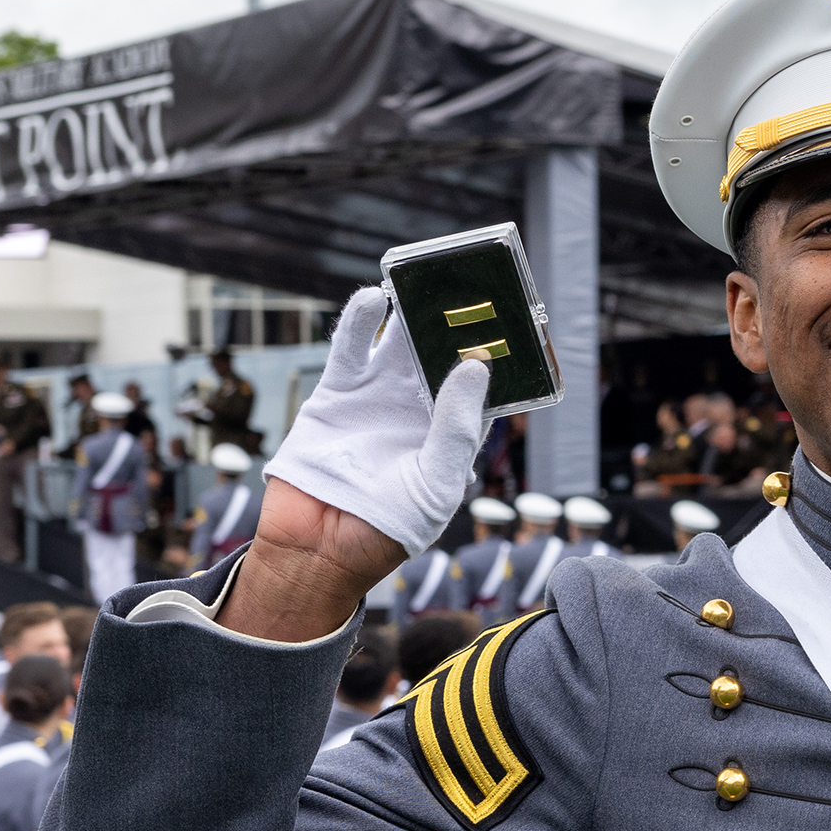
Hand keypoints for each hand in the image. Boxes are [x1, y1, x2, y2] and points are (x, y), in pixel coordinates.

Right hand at [228, 287, 490, 642]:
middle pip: (441, 351)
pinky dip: (360, 319)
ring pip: (399, 342)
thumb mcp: (438, 484)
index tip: (511, 317)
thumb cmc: (388, 529)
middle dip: (454, 320)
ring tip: (426, 280)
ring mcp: (378, 397)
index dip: (495, 353)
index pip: (479, 383)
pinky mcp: (338, 393)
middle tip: (469, 282)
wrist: (319, 549)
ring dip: (411, 312)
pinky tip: (376, 297)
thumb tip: (473, 367)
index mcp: (451, 431)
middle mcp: (418, 408)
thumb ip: (456, 427)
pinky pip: (352, 349)